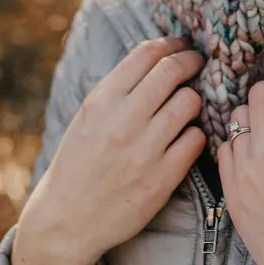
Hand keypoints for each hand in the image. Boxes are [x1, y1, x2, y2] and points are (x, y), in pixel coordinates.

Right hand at [16, 36, 206, 264]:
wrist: (66, 220)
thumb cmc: (78, 164)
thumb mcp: (87, 117)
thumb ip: (118, 90)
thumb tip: (156, 59)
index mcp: (102, 100)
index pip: (147, 54)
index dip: (171, 44)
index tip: (182, 45)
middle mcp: (124, 120)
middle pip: (173, 71)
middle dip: (191, 62)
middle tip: (197, 63)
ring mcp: (145, 149)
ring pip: (190, 102)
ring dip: (192, 100)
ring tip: (186, 107)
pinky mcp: (163, 177)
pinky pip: (196, 139)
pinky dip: (194, 135)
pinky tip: (184, 138)